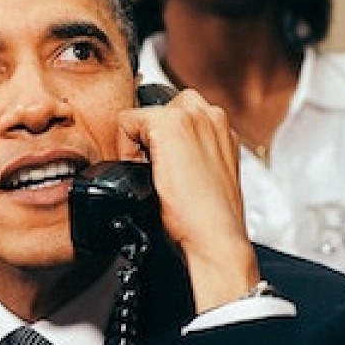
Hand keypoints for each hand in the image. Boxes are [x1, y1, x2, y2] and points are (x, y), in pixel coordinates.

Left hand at [115, 89, 260, 310]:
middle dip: (150, 135)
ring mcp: (191, 116)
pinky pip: (126, 120)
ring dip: (138, 140)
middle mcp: (210, 116)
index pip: (177, 114)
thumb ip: (190, 155)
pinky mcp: (170, 125)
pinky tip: (142, 171)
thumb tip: (162, 156)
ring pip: (144, 113)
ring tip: (148, 172)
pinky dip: (125, 146)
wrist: (215, 235)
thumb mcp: (203, 174)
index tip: (163, 167)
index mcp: (220, 128)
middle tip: (152, 169)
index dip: (161, 141)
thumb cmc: (208, 216)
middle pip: (160, 109)